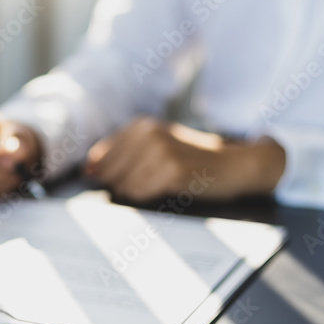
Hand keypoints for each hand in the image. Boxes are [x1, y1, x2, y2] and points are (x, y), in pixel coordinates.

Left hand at [85, 117, 285, 202]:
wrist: (235, 164)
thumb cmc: (193, 160)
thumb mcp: (158, 146)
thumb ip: (123, 154)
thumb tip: (88, 170)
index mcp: (142, 125)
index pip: (100, 157)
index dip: (107, 175)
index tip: (124, 180)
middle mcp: (149, 134)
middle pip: (108, 173)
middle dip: (120, 186)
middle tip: (149, 184)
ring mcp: (161, 151)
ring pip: (122, 185)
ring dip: (135, 194)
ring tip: (159, 186)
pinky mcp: (172, 171)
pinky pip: (140, 193)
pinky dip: (147, 198)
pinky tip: (164, 191)